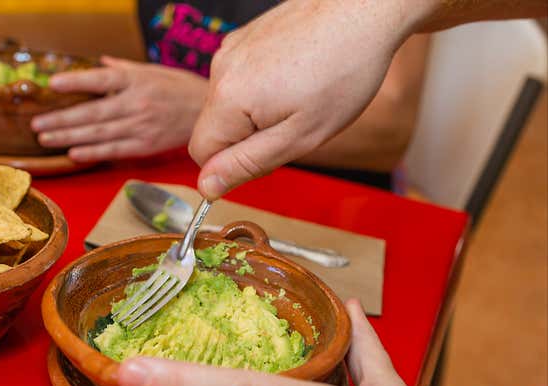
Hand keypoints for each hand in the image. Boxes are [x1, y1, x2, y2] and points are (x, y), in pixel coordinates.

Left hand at [31, 56, 206, 162]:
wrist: (209, 114)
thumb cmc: (181, 89)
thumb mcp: (153, 71)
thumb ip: (124, 70)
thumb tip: (102, 64)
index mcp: (136, 81)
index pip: (100, 80)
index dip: (76, 82)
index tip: (53, 84)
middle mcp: (136, 104)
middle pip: (92, 113)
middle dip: (61, 119)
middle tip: (36, 124)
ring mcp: (141, 126)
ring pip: (98, 134)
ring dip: (68, 137)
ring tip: (46, 139)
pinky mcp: (146, 145)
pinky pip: (114, 150)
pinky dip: (92, 152)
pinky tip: (73, 154)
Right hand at [188, 0, 426, 198]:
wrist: (365, 11)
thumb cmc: (342, 73)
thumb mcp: (297, 138)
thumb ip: (246, 164)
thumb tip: (206, 187)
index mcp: (228, 99)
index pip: (200, 154)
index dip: (232, 165)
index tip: (269, 154)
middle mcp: (220, 70)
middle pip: (214, 128)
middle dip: (247, 138)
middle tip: (293, 125)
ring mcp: (231, 49)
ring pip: (228, 104)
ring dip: (255, 112)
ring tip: (299, 96)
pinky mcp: (245, 37)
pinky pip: (240, 79)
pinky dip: (261, 87)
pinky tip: (295, 76)